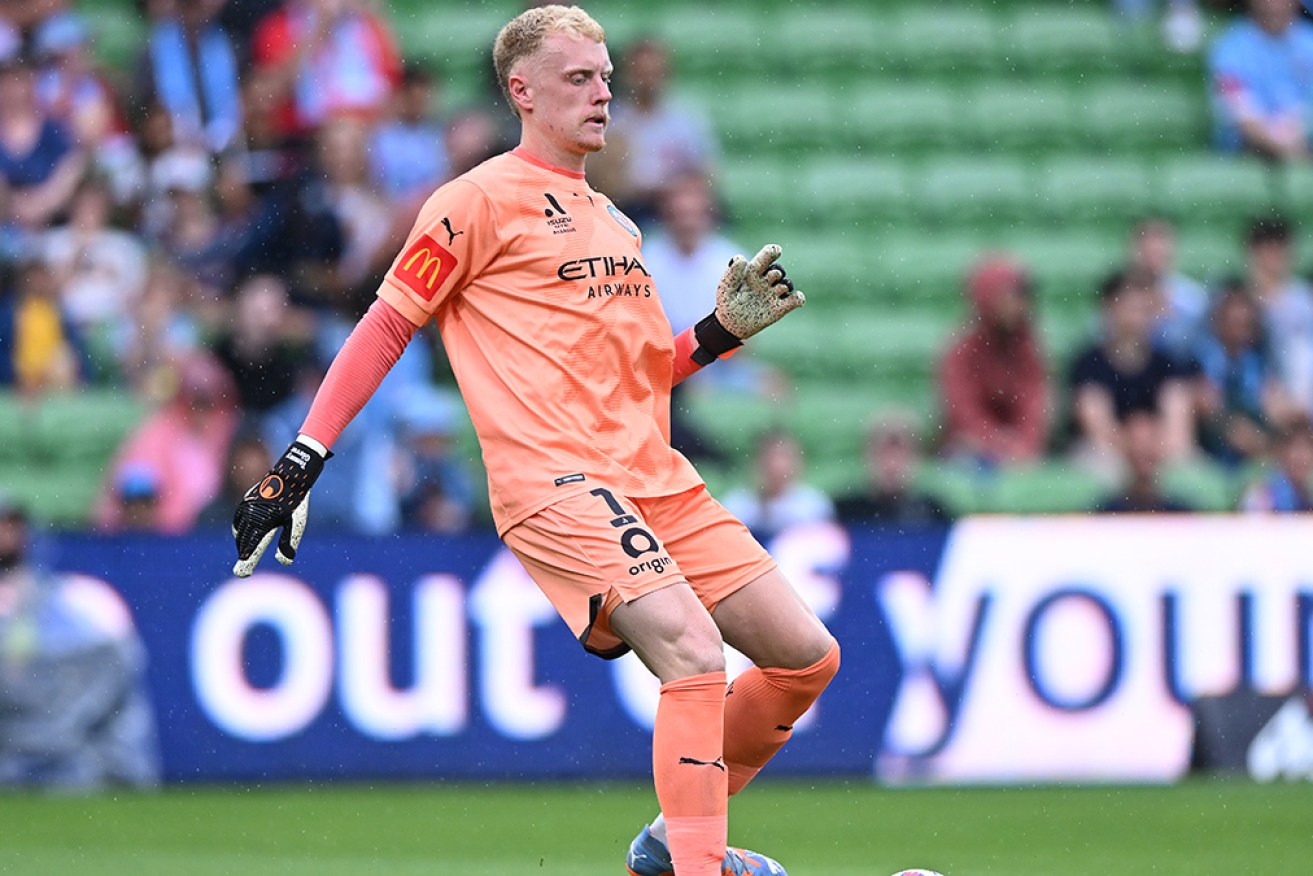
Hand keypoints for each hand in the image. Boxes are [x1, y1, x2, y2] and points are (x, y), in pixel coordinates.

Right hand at [231, 440, 327, 577]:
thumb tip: (283, 561)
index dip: (247, 561)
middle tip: (242, 571)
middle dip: (244, 555)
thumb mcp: (296, 523)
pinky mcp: (246, 501)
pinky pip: (238, 519)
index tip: (242, 573)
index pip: (252, 547)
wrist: (290, 474)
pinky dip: (240, 529)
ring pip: (239, 530)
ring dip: (242, 542)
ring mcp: (246, 507)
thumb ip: (288, 542)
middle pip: (243, 541)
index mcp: (262, 522)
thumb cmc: (295, 500)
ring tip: (245, 553)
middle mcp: (250, 515)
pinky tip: (243, 534)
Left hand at [715, 244, 805, 340]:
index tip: (776, 251)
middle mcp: (765, 281)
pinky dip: (798, 298)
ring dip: (785, 285)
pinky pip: (795, 300)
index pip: (767, 256)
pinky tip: (796, 299)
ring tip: (778, 290)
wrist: (730, 326)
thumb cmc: (726, 304)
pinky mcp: (779, 308)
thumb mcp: (725, 288)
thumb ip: (732, 273)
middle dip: (777, 272)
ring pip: (787, 284)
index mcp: (753, 271)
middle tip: (771, 278)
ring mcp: (773, 294)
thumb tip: (742, 258)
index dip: (773, 251)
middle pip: (779, 270)